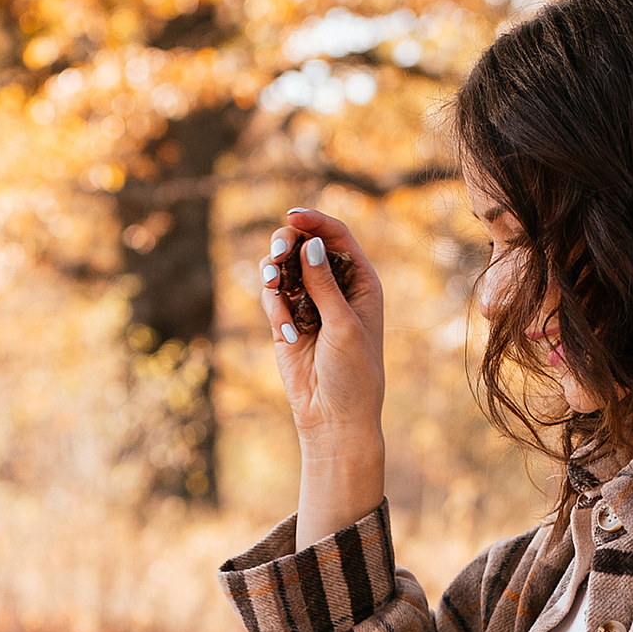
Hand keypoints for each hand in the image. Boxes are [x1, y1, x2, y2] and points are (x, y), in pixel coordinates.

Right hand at [253, 208, 386, 545]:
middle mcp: (334, 287)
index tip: (292, 215)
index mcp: (360, 281)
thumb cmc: (353, 372)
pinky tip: (287, 333)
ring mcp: (308, 303)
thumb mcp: (343, 324)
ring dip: (274, 271)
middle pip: (304, 246)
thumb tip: (309, 244)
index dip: (314, 221)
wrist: (334, 416)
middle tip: (277, 251)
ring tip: (272, 283)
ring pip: (283, 269)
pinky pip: (272, 298)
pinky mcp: (285, 322)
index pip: (336, 237)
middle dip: (287, 244)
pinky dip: (274, 307)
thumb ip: (323, 284)